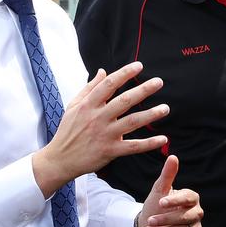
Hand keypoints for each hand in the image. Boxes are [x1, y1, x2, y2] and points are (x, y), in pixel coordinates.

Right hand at [32, 61, 169, 195]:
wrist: (60, 159)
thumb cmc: (68, 130)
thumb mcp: (73, 106)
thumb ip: (89, 88)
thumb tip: (103, 71)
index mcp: (88, 105)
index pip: (109, 85)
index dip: (124, 74)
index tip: (139, 66)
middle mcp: (97, 118)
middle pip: (124, 101)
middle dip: (143, 90)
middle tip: (159, 82)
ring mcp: (105, 134)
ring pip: (132, 122)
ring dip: (151, 115)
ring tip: (165, 108)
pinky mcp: (110, 151)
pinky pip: (133, 147)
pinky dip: (149, 143)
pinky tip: (163, 139)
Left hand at [136, 155, 202, 226]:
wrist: (151, 224)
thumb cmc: (157, 205)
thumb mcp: (159, 189)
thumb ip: (167, 175)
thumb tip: (172, 156)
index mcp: (192, 198)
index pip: (189, 198)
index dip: (175, 201)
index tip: (160, 202)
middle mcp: (197, 213)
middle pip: (186, 218)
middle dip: (166, 219)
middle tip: (150, 219)